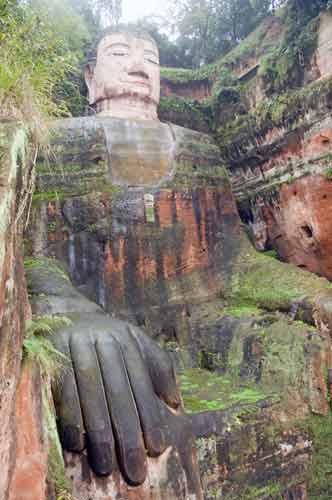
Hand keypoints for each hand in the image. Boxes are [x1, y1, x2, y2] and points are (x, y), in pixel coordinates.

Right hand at [52, 312, 180, 485]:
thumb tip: (176, 401)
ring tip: (107, 466)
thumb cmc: (109, 337)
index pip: (140, 383)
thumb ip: (158, 367)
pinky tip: (79, 445)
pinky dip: (71, 419)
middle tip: (135, 470)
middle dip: (127, 434)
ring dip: (99, 434)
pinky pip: (64, 392)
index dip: (149, 417)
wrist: (68, 314)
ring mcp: (77, 347)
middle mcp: (103, 341)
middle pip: (118, 393)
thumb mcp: (137, 342)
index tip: (156, 448)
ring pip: (91, 396)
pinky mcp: (53, 356)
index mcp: (126, 339)